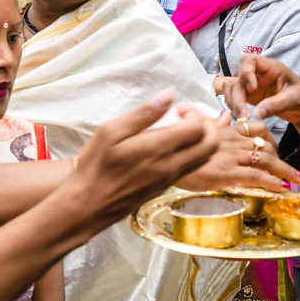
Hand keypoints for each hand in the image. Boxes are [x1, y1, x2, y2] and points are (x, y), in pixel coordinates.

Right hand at [68, 90, 219, 224]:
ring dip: (204, 139)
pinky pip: (193, 168)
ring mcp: (170, 179)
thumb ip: (143, 113)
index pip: (198, 128)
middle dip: (208, 125)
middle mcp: (170, 165)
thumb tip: (168, 95)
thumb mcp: (111, 132)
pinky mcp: (166, 187)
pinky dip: (195, 152)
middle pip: (211, 144)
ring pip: (205, 158)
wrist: (88, 205)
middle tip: (189, 117)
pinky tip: (174, 144)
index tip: (178, 108)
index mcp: (157, 149)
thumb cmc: (95, 167)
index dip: (194, 112)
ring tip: (185, 128)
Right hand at [176, 113, 299, 191]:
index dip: (270, 140)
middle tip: (296, 172)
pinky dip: (271, 181)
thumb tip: (224, 115)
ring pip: (266, 160)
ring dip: (285, 171)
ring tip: (298, 180)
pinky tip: (282, 188)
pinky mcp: (226, 172)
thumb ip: (212, 123)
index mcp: (224, 131)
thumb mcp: (194, 128)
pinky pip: (255, 176)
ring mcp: (230, 156)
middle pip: (266, 147)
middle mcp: (231, 142)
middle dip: (283, 160)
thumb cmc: (175, 147)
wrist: (161, 157)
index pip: (256, 130)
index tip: (277, 150)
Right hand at [222, 56, 299, 143]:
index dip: (246, 72)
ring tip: (242, 118)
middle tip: (244, 115)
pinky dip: (234, 108)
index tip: (253, 89)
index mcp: (270, 67)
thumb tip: (256, 113)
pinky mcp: (249, 98)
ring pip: (231, 89)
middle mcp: (257, 75)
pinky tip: (242, 119)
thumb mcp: (294, 99)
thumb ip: (276, 104)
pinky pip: (233, 99)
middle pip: (237, 79)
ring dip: (233, 103)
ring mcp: (251, 86)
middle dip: (237, 97)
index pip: (249, 60)